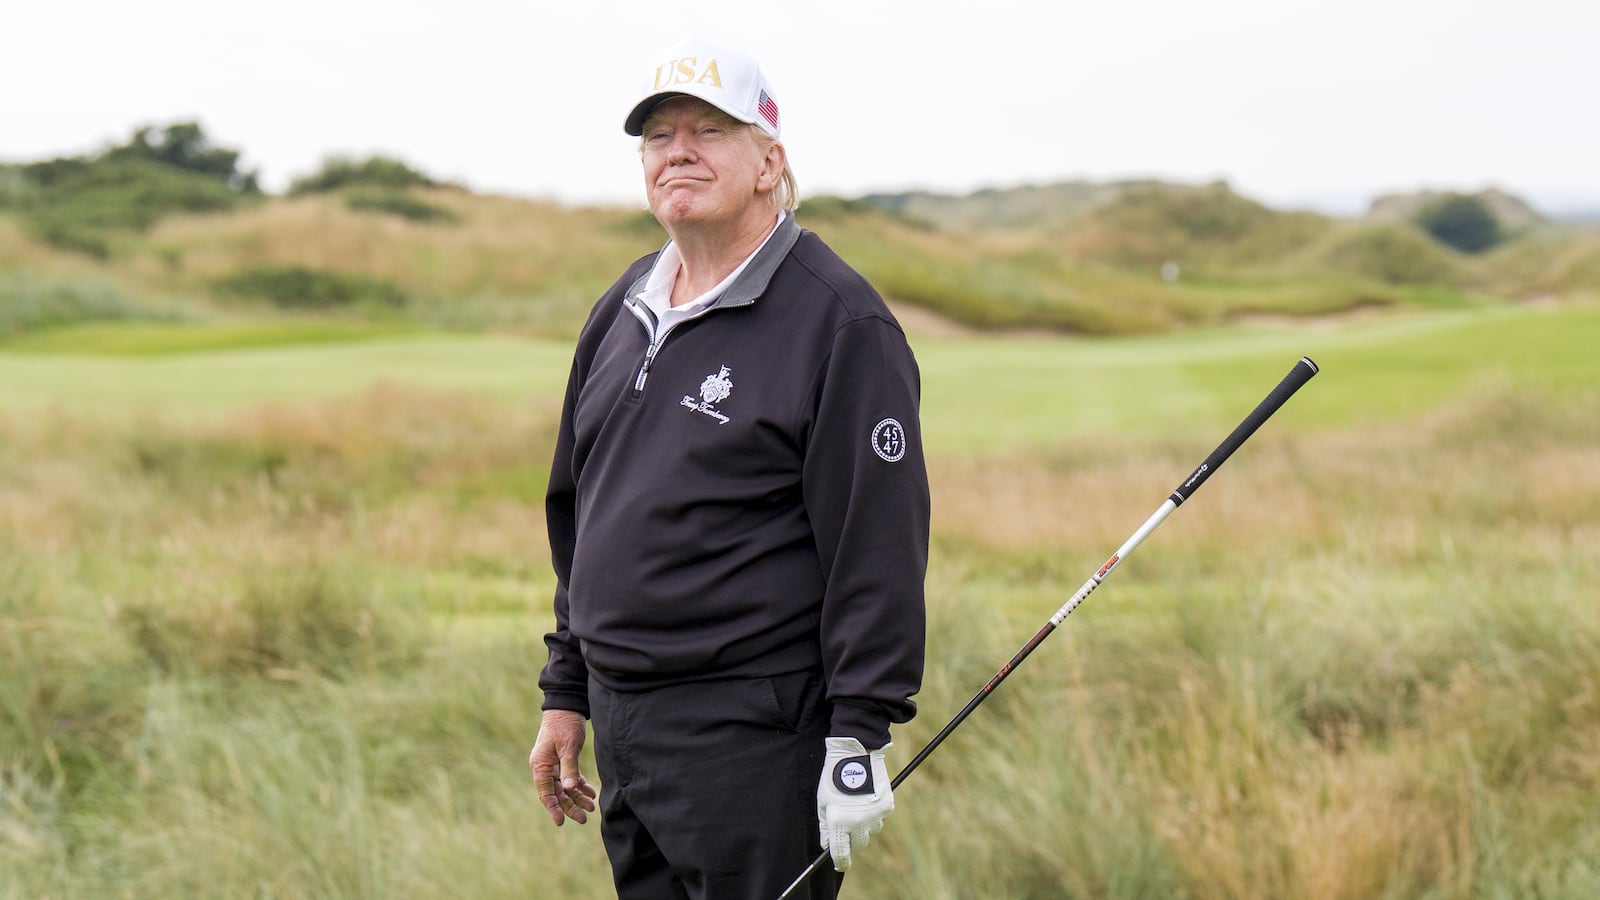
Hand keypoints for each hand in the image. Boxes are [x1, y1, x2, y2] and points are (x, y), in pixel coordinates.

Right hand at [529, 709, 596, 825]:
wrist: (567, 705)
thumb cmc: (565, 724)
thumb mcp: (568, 746)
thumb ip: (569, 768)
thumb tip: (570, 789)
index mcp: (540, 765)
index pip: (545, 793)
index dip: (553, 808)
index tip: (561, 822)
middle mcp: (544, 767)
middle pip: (557, 793)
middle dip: (570, 806)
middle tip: (584, 819)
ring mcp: (553, 764)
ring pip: (565, 787)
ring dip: (577, 797)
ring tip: (591, 808)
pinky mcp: (563, 759)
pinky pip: (570, 777)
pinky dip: (579, 785)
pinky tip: (591, 793)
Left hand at [815, 737, 893, 871]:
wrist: (856, 754)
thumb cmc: (834, 777)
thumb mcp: (823, 801)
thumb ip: (825, 825)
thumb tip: (827, 845)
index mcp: (839, 821)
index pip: (840, 852)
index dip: (840, 862)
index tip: (840, 864)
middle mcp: (858, 822)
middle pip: (859, 845)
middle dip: (853, 839)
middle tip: (848, 825)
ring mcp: (874, 815)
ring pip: (871, 831)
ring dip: (865, 825)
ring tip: (858, 804)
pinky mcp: (887, 806)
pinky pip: (880, 818)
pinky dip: (874, 813)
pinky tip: (867, 797)